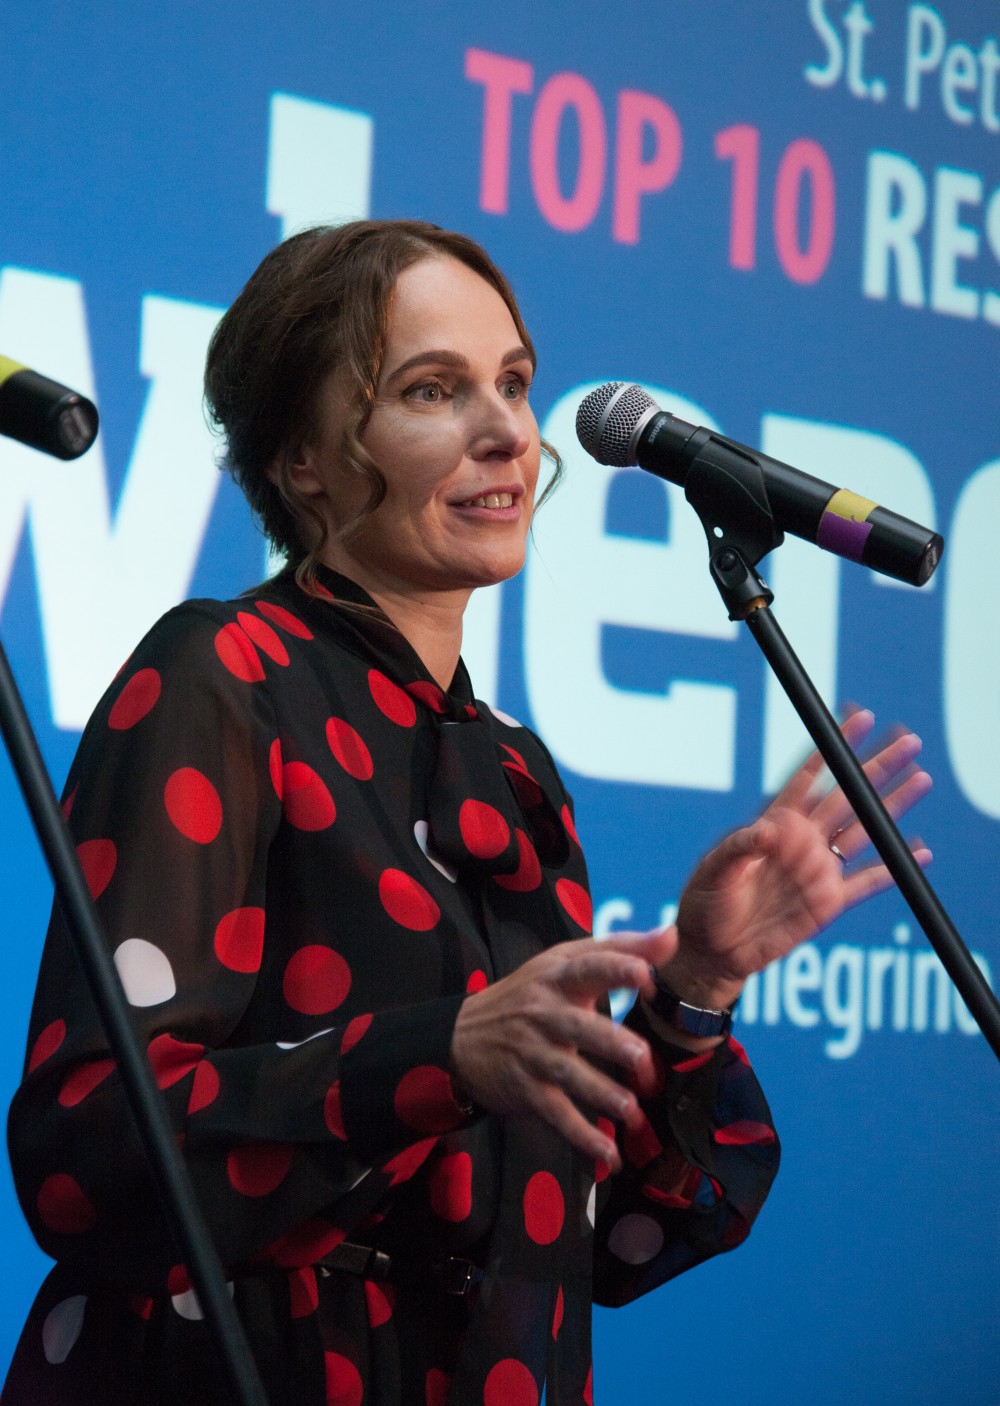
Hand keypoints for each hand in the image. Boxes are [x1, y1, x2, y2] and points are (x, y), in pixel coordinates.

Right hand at [450, 928, 675, 1169]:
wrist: (460, 1036)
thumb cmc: (529, 994)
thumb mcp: (563, 963)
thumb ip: (619, 950)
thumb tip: (673, 934)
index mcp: (558, 977)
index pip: (588, 966)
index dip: (617, 968)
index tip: (646, 975)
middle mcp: (544, 1012)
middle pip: (579, 1026)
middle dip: (611, 1042)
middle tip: (642, 1058)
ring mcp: (533, 1052)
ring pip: (569, 1073)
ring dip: (601, 1094)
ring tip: (631, 1112)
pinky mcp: (526, 1089)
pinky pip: (556, 1114)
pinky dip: (581, 1136)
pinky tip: (609, 1155)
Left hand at [659, 710, 932, 1010]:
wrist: (712, 950)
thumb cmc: (705, 903)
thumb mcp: (716, 870)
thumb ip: (742, 847)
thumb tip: (772, 830)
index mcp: (774, 824)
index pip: (810, 776)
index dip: (833, 748)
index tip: (857, 717)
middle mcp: (802, 841)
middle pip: (847, 796)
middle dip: (877, 768)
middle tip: (908, 740)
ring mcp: (817, 870)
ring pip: (865, 830)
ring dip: (893, 806)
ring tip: (921, 778)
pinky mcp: (827, 903)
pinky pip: (868, 881)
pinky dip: (894, 867)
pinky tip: (918, 851)